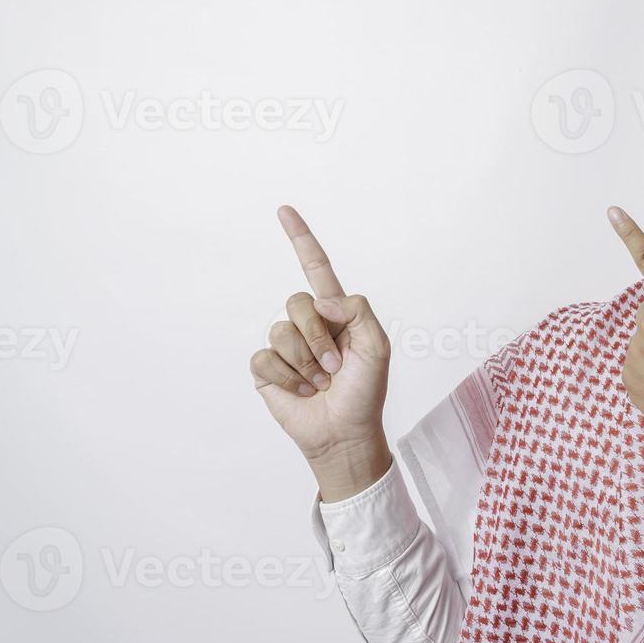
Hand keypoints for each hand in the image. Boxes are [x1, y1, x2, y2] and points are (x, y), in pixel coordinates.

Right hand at [250, 205, 392, 500]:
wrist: (345, 432)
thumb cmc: (366, 391)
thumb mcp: (378, 346)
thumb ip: (358, 310)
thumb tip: (320, 301)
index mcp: (335, 312)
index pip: (316, 268)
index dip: (301, 239)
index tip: (284, 210)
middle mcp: (307, 324)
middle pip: (297, 302)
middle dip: (318, 337)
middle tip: (336, 367)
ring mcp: (285, 346)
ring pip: (280, 332)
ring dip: (306, 363)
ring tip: (321, 383)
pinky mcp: (267, 369)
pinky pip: (265, 358)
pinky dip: (287, 378)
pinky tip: (301, 391)